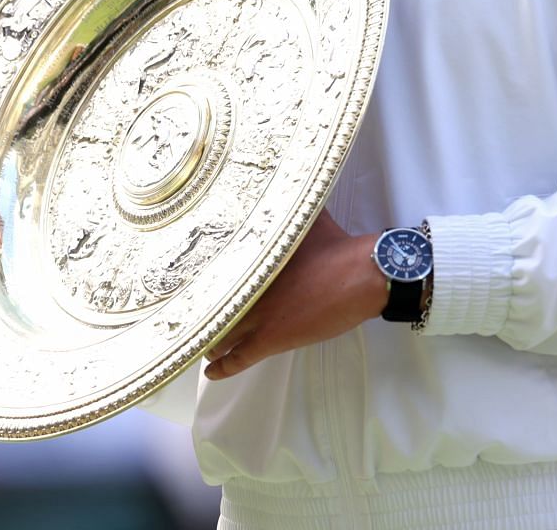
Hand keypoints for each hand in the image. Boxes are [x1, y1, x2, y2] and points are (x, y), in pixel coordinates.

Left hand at [204, 211, 384, 379]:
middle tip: (196, 319)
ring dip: (212, 342)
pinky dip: (223, 367)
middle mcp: (248, 287)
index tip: (194, 287)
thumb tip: (290, 185)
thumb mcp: (310, 220)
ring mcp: (258, 315)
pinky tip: (212, 372)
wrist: (362, 274)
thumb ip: (292, 210)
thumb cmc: (338, 246)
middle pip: (213, 306)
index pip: (216, 275)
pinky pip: (239, 359)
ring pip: (222, 334)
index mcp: (254, 259)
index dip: (204, 284)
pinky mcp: (272, 339)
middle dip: (204, 314)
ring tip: (205, 346)